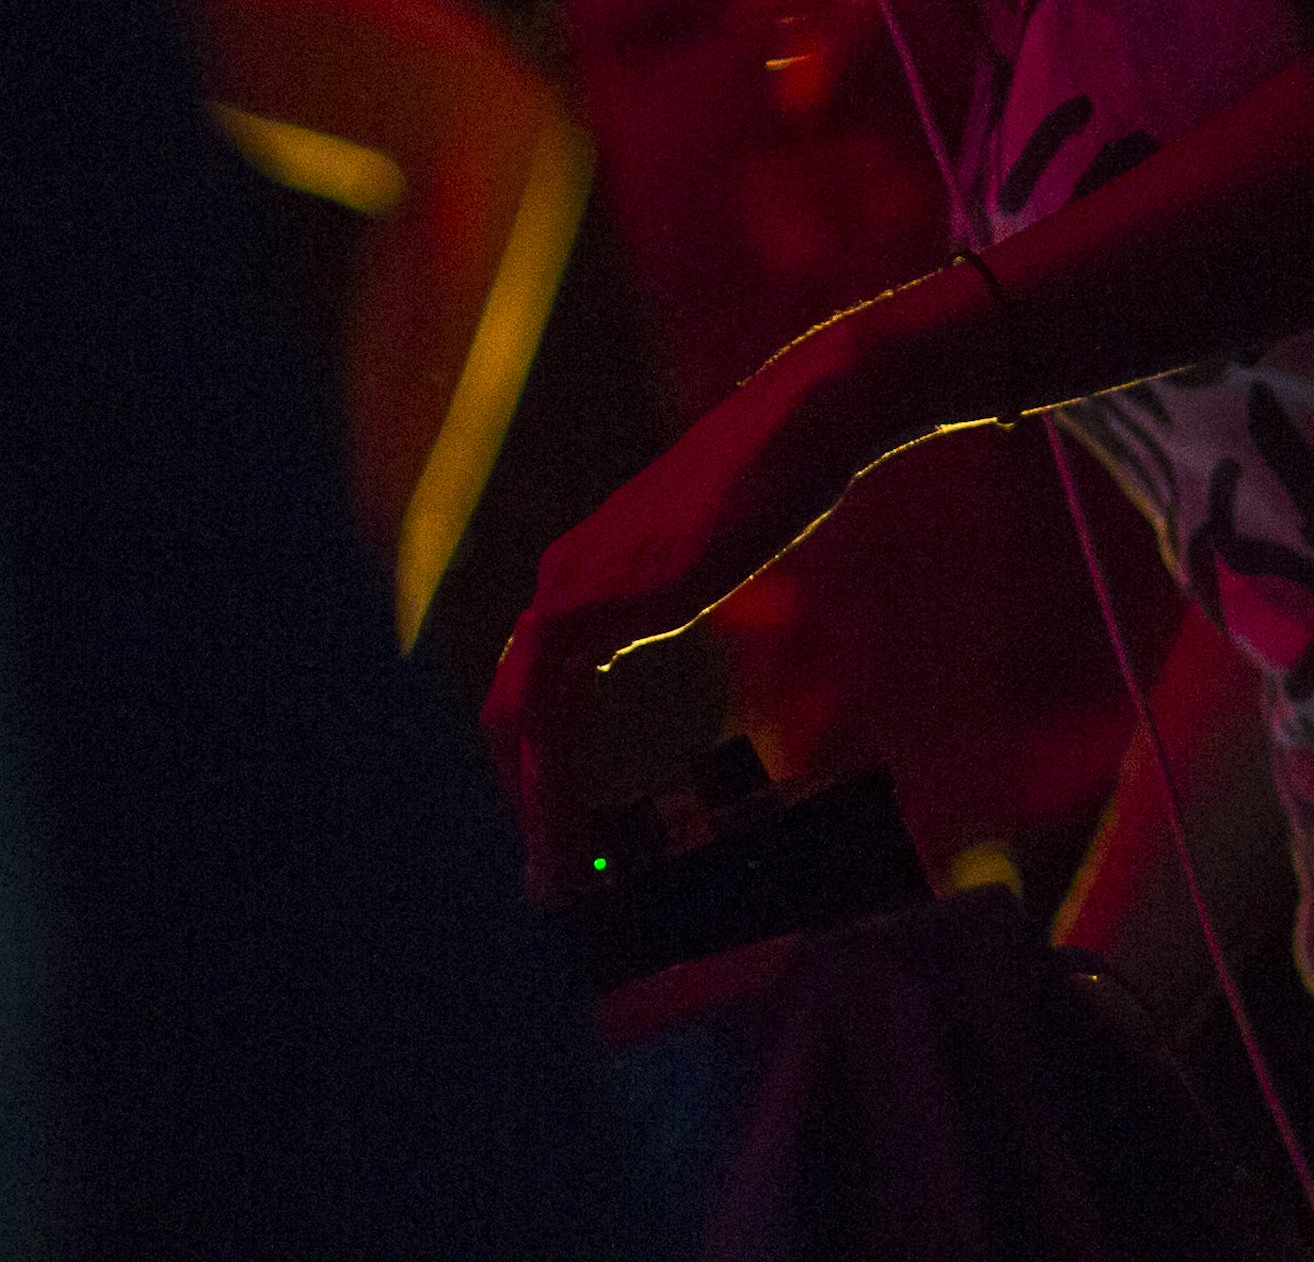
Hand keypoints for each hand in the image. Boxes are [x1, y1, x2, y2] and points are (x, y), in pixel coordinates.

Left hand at [478, 323, 872, 882]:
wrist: (803, 427)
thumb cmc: (781, 481)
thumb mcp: (716, 556)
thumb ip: (682, 588)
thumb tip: (693, 604)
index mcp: (588, 574)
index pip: (535, 689)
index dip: (541, 766)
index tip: (565, 830)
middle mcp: (562, 580)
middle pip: (510, 712)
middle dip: (523, 798)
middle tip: (550, 878)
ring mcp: (570, 586)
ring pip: (518, 720)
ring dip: (533, 809)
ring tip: (558, 886)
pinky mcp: (596, 600)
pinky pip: (548, 713)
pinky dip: (553, 782)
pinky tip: (577, 835)